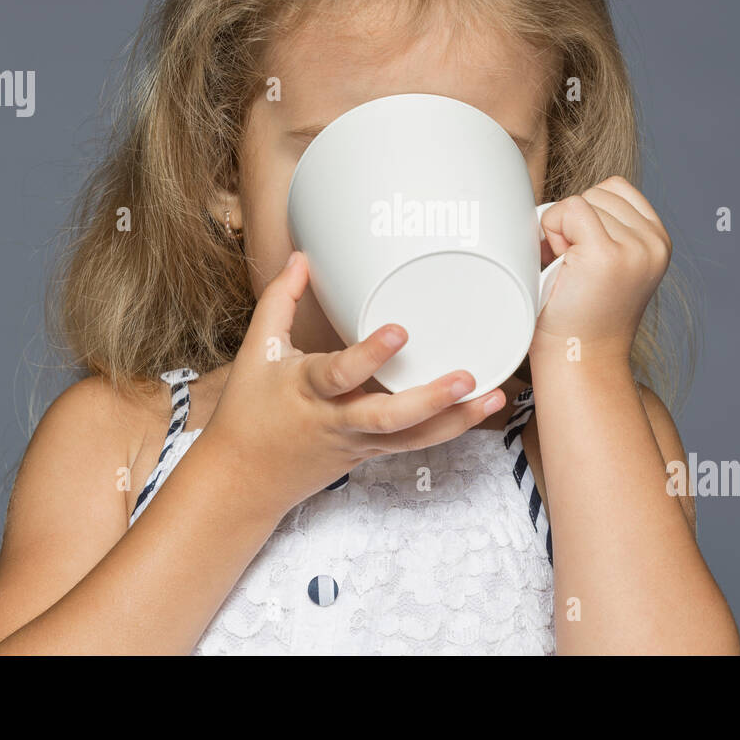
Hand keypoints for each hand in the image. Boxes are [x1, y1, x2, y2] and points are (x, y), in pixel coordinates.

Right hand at [206, 251, 505, 517]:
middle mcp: (338, 420)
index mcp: (307, 390)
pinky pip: (414, 443)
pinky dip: (448, 427)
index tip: (399, 331)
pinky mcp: (372, 453)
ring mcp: (359, 442)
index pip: (341, 374)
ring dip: (455, 419)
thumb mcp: (256, 353)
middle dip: (429, 400)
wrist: (245, 480)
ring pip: (412, 439)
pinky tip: (480, 409)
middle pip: (388, 418)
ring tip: (494, 395)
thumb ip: (279, 302)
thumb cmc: (249, 412)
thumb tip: (301, 260)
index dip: (370, 356)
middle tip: (465, 377)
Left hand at [532, 176, 671, 364]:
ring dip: (561, 230)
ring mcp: (635, 248)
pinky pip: (570, 210)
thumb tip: (570, 199)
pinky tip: (560, 267)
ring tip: (569, 271)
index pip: (615, 189)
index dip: (589, 214)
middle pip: (598, 192)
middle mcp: (654, 243)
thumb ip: (608, 227)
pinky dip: (553, 232)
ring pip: (581, 200)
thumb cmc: (581, 314)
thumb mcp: (610, 263)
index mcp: (658, 241)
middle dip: (574, 223)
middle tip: (574, 268)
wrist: (579, 359)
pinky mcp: (608, 255)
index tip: (584, 255)